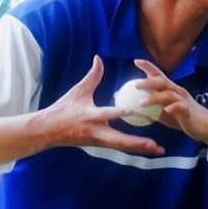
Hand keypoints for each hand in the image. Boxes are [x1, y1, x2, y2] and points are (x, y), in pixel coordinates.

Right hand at [42, 56, 165, 156]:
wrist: (49, 131)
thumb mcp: (77, 91)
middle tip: (155, 144)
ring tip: (158, 150)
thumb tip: (99, 58)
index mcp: (90, 116)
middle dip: (137, 143)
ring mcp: (99, 141)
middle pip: (120, 140)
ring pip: (122, 147)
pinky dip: (134, 148)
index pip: (105, 114)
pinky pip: (120, 147)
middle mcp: (96, 132)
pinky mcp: (100, 146)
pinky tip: (149, 149)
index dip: (118, 112)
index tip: (131, 110)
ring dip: (140, 149)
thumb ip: (92, 76)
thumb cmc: (63, 109)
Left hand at [133, 59, 207, 143]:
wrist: (206, 125)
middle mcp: (177, 91)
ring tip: (141, 103)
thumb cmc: (184, 118)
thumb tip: (133, 108)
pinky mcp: (189, 110)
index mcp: (171, 90)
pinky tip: (166, 110)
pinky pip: (181, 107)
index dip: (149, 67)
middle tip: (135, 85)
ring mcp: (183, 100)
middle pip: (162, 82)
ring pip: (168, 94)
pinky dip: (173, 107)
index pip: (158, 75)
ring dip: (154, 98)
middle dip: (148, 81)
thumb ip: (151, 109)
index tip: (136, 61)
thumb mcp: (164, 113)